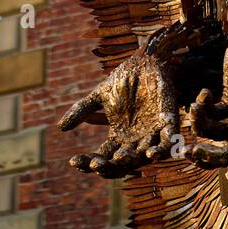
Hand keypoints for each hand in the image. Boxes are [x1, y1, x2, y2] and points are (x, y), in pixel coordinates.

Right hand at [58, 52, 179, 177]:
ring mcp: (152, 134)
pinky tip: (150, 153)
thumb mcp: (99, 95)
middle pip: (120, 164)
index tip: (73, 161)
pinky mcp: (168, 123)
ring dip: (132, 161)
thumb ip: (82, 110)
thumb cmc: (123, 79)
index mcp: (117, 137)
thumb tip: (60, 127)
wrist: (145, 62)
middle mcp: (134, 141)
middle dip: (107, 166)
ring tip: (121, 160)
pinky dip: (161, 150)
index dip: (87, 162)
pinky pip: (167, 142)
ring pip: (143, 157)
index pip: (101, 157)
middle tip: (95, 164)